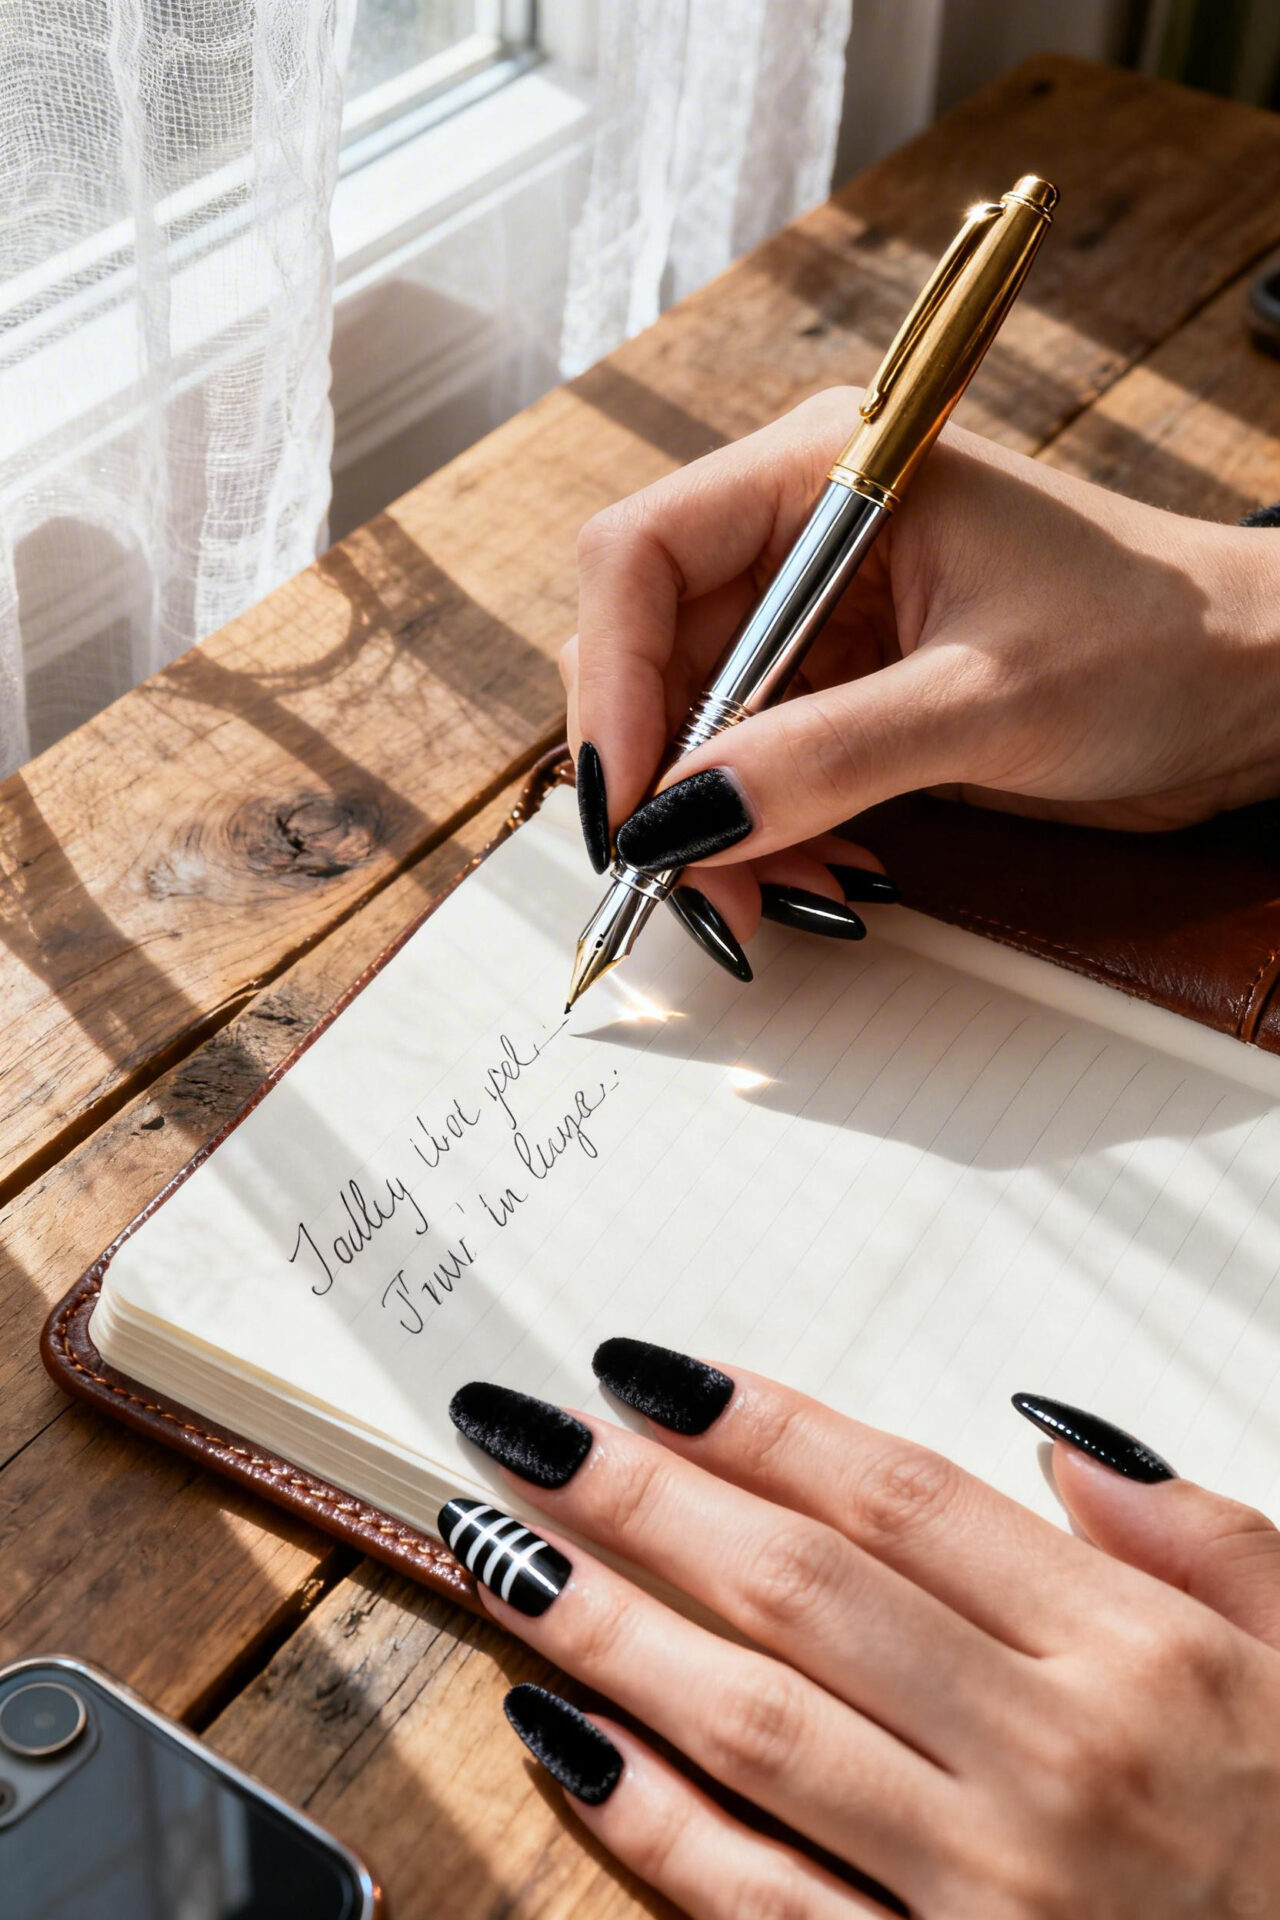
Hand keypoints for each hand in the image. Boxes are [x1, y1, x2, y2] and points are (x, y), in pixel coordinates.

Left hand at [444, 1346, 1279, 1917]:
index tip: (647, 1370)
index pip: (902, 1501)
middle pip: (802, 1591)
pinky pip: (762, 1903)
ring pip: (756, 1727)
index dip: (761, 1424)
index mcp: (1132, 1653)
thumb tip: (1051, 1434)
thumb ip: (1199, 1534)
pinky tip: (561, 1738)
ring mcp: (984, 1894)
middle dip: (644, 1497)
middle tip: (525, 1429)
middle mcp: (1048, 1758)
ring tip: (504, 1549)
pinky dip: (651, 1821)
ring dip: (612, 1627)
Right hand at [562, 394, 1279, 944]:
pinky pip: (753, 768)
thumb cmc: (1159, 645)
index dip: (613, 684)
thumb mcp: (987, 703)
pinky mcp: (845, 689)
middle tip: (691, 884)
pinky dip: (764, 834)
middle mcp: (803, 536)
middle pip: (650, 653)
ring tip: (775, 899)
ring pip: (694, 727)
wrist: (1253, 691)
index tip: (628, 805)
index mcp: (825, 475)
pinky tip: (816, 876)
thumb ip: (825, 759)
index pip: (642, 559)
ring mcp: (820, 617)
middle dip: (662, 779)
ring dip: (713, 825)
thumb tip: (680, 826)